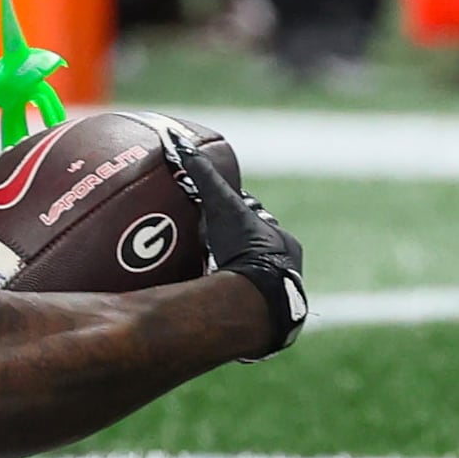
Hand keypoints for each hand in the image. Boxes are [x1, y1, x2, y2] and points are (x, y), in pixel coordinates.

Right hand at [165, 124, 305, 354]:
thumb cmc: (245, 249)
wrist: (258, 302)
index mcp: (281, 241)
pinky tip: (212, 302)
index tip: (218, 209)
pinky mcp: (261, 320)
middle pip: (255, 249)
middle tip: (209, 240)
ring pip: (252, 279)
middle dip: (236, 244)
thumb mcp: (221, 205)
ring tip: (206, 272)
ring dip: (233, 274)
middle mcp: (283, 267)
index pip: (257, 220)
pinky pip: (242, 303)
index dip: (237, 213)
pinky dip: (229, 300)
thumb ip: (200, 172)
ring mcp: (273, 296)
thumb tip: (175, 137)